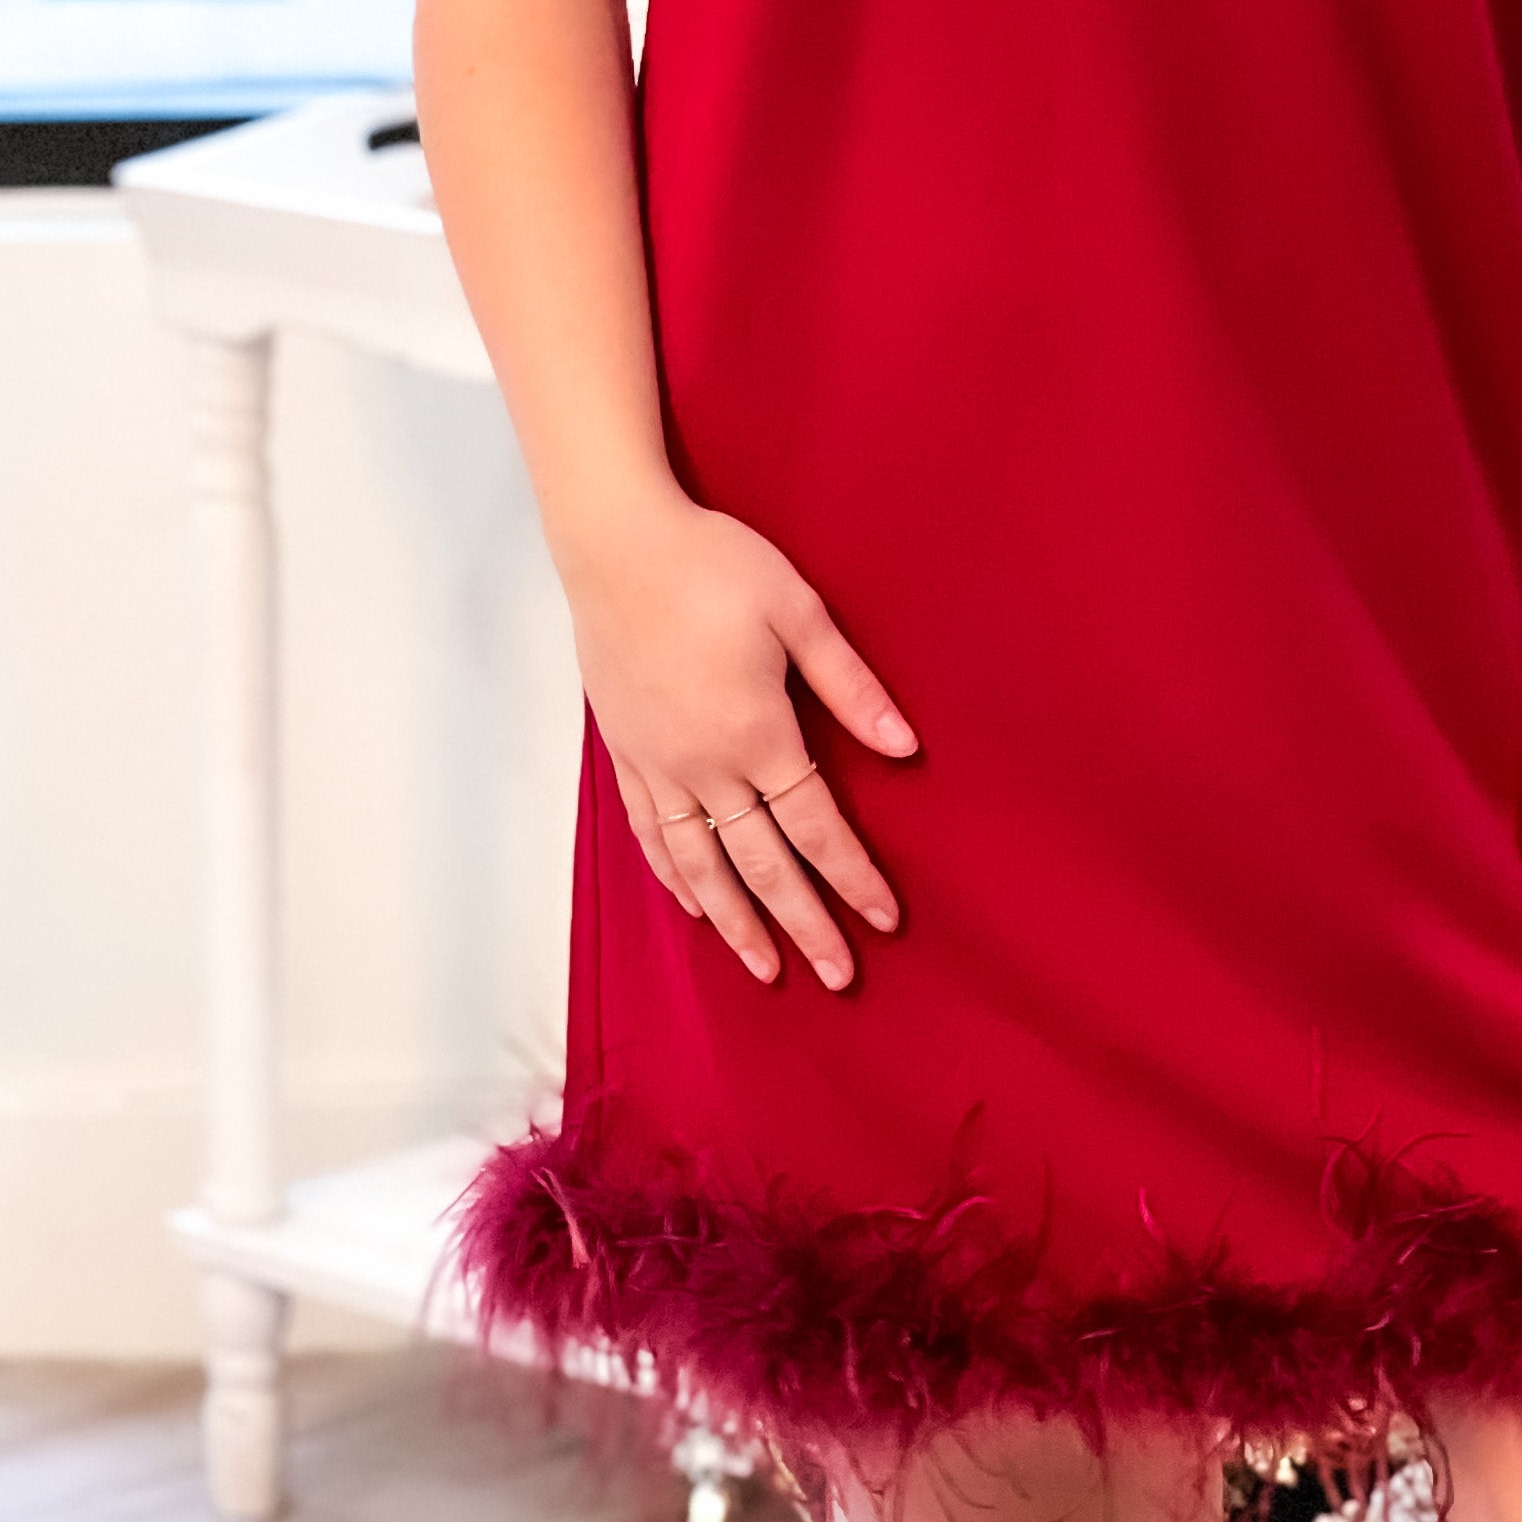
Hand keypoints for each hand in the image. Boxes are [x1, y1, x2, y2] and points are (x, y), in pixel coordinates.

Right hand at [557, 483, 917, 988]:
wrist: (616, 544)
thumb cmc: (714, 566)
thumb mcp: (798, 611)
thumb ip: (849, 686)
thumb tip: (905, 747)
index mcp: (756, 733)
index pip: (816, 827)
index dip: (852, 877)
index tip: (883, 921)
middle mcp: (704, 766)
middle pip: (761, 864)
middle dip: (803, 924)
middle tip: (837, 977)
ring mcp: (658, 765)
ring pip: (701, 865)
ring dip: (736, 922)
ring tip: (765, 969)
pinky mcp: (625, 753)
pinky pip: (652, 834)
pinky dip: (675, 877)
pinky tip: (694, 905)